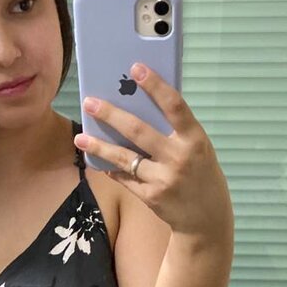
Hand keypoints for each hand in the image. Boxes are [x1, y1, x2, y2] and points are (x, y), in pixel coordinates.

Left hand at [73, 62, 233, 242]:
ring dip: (100, 147)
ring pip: (124, 158)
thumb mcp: (197, 149)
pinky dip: (112, 169)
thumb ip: (175, 132)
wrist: (206, 218)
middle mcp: (179, 158)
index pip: (174, 106)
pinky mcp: (151, 197)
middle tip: (90, 102)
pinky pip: (125, 178)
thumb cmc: (201, 174)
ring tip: (80, 137)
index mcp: (195, 139)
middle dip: (111, 115)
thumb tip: (139, 108)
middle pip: (138, 131)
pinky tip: (99, 162)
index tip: (136, 68)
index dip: (155, 86)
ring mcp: (163, 179)